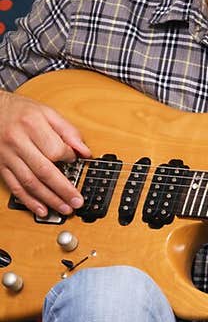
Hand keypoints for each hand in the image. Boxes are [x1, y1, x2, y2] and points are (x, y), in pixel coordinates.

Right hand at [0, 90, 86, 216]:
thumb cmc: (21, 112)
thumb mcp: (47, 112)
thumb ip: (68, 131)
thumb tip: (85, 152)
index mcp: (32, 125)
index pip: (55, 149)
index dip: (69, 158)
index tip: (75, 161)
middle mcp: (18, 141)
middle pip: (44, 171)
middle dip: (63, 189)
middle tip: (77, 201)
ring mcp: (8, 156)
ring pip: (30, 182)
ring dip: (49, 199)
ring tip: (64, 208)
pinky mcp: (2, 166)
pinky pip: (15, 187)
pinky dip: (29, 201)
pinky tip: (41, 209)